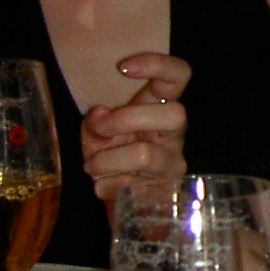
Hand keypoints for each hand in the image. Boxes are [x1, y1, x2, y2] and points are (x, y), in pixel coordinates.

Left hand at [81, 52, 189, 205]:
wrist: (123, 206)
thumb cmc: (112, 159)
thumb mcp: (96, 136)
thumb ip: (95, 123)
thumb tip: (100, 115)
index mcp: (160, 107)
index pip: (178, 75)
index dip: (156, 64)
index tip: (122, 67)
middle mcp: (174, 132)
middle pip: (175, 114)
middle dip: (127, 120)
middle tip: (100, 130)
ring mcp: (174, 162)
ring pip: (145, 155)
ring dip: (107, 161)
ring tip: (91, 168)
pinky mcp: (167, 190)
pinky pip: (132, 185)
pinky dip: (107, 185)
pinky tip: (105, 186)